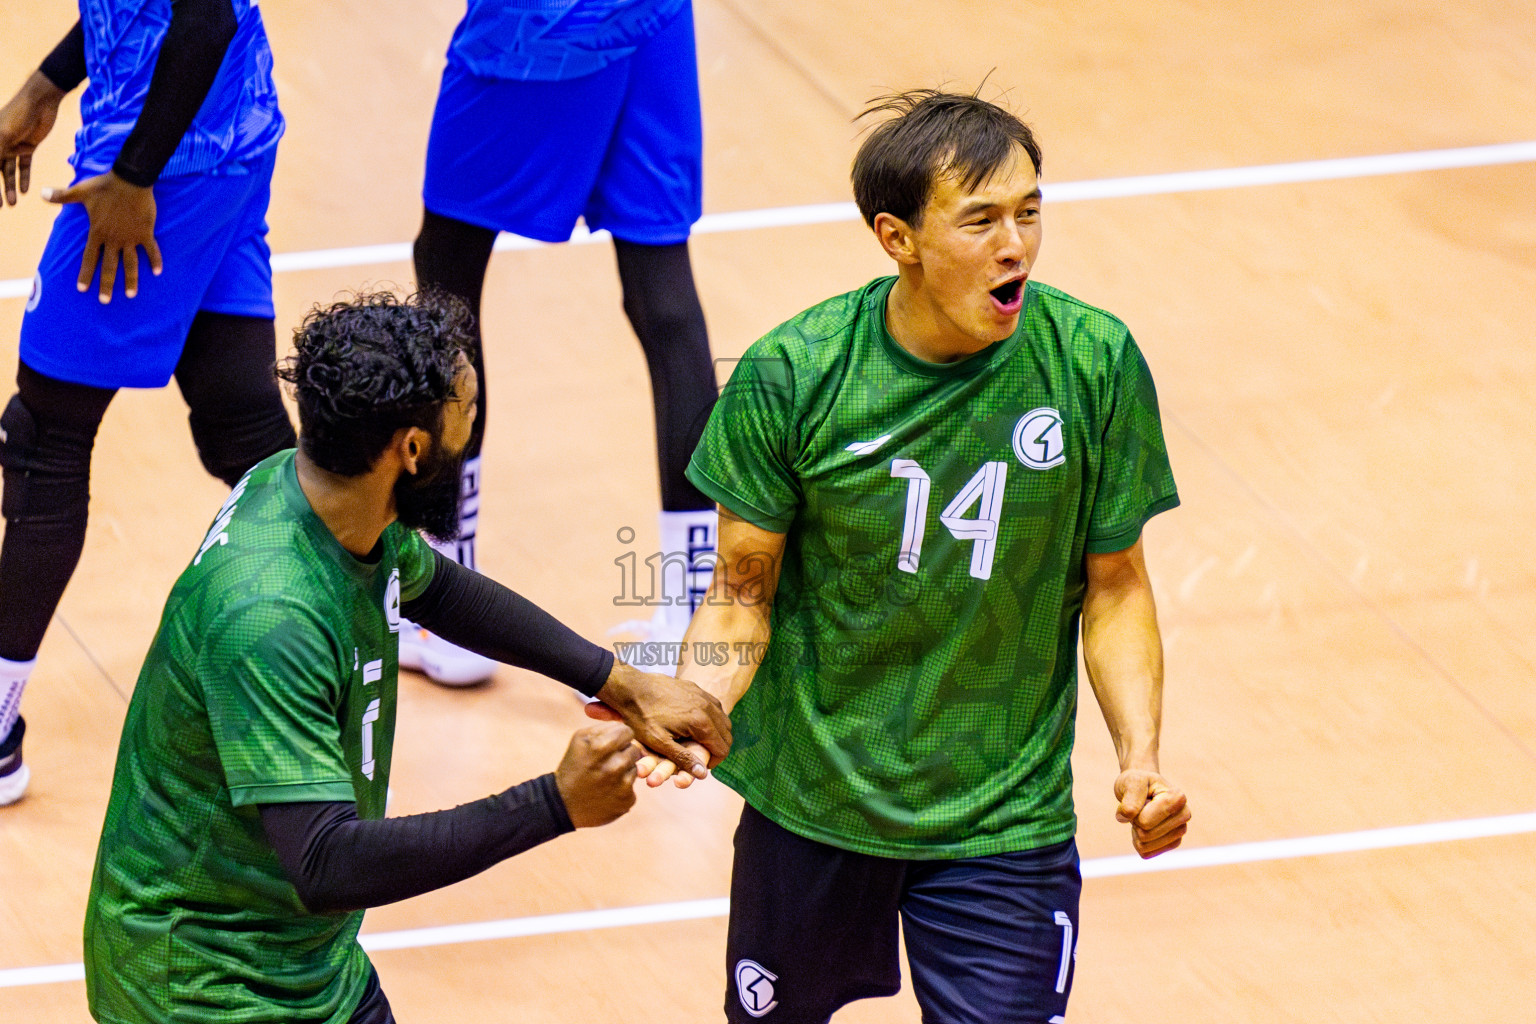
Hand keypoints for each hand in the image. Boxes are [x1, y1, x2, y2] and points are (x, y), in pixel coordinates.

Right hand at [0, 72, 63, 206]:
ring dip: (9, 186)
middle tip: (1, 206)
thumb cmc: (17, 115)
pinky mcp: (27, 146)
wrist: (40, 102)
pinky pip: (23, 165)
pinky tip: (24, 191)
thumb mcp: (3, 136)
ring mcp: (12, 145)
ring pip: (8, 170)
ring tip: (13, 203)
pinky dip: (23, 178)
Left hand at [42, 171, 162, 301]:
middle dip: (106, 285)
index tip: (83, 289)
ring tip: (130, 295)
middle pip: (110, 266)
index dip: (86, 273)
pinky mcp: (145, 233)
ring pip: (130, 264)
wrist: (130, 179)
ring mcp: (130, 237)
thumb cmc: (105, 185)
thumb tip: (41, 193)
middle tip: (105, 301)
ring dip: (130, 280)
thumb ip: (62, 196)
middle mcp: (114, 239)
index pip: (90, 258)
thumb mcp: (80, 191)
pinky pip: (151, 250)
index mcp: (98, 232)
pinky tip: (157, 272)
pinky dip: (154, 260)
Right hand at [553, 721, 642, 828]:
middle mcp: (614, 766)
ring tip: (607, 775)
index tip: (611, 743)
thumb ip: (604, 727)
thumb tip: (625, 723)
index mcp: (600, 747)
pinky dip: (623, 786)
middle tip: (608, 760)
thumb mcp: (580, 739)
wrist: (564, 803)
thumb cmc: (574, 765)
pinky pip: (634, 785)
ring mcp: (622, 785)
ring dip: (625, 769)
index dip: (619, 736)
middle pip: (634, 748)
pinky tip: (609, 789)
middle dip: (623, 752)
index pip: (627, 731)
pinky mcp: (627, 800)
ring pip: (636, 766)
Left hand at [593, 662, 731, 780]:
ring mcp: (703, 695)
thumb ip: (683, 758)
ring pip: (723, 719)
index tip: (700, 767)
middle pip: (727, 734)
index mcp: (701, 722)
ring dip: (717, 734)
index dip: (713, 762)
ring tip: (700, 742)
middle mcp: (708, 707)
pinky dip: (712, 719)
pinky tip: (695, 724)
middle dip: (718, 749)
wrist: (631, 686)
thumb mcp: (660, 742)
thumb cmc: (642, 716)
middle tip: (701, 757)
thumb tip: (702, 774)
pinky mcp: (696, 688)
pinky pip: (714, 706)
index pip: (722, 749)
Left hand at [1114, 769, 1189, 858]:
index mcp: (1178, 798)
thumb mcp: (1131, 782)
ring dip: (1135, 830)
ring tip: (1142, 814)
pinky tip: (1145, 826)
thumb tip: (1127, 816)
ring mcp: (1180, 831)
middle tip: (1139, 806)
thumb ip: (1130, 797)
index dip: (1132, 811)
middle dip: (1134, 820)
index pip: (1144, 821)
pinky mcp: (1172, 843)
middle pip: (1145, 834)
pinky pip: (1145, 852)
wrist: (1142, 788)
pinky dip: (1137, 840)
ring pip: (1145, 845)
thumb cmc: (1137, 783)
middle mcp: (1184, 816)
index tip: (1138, 798)